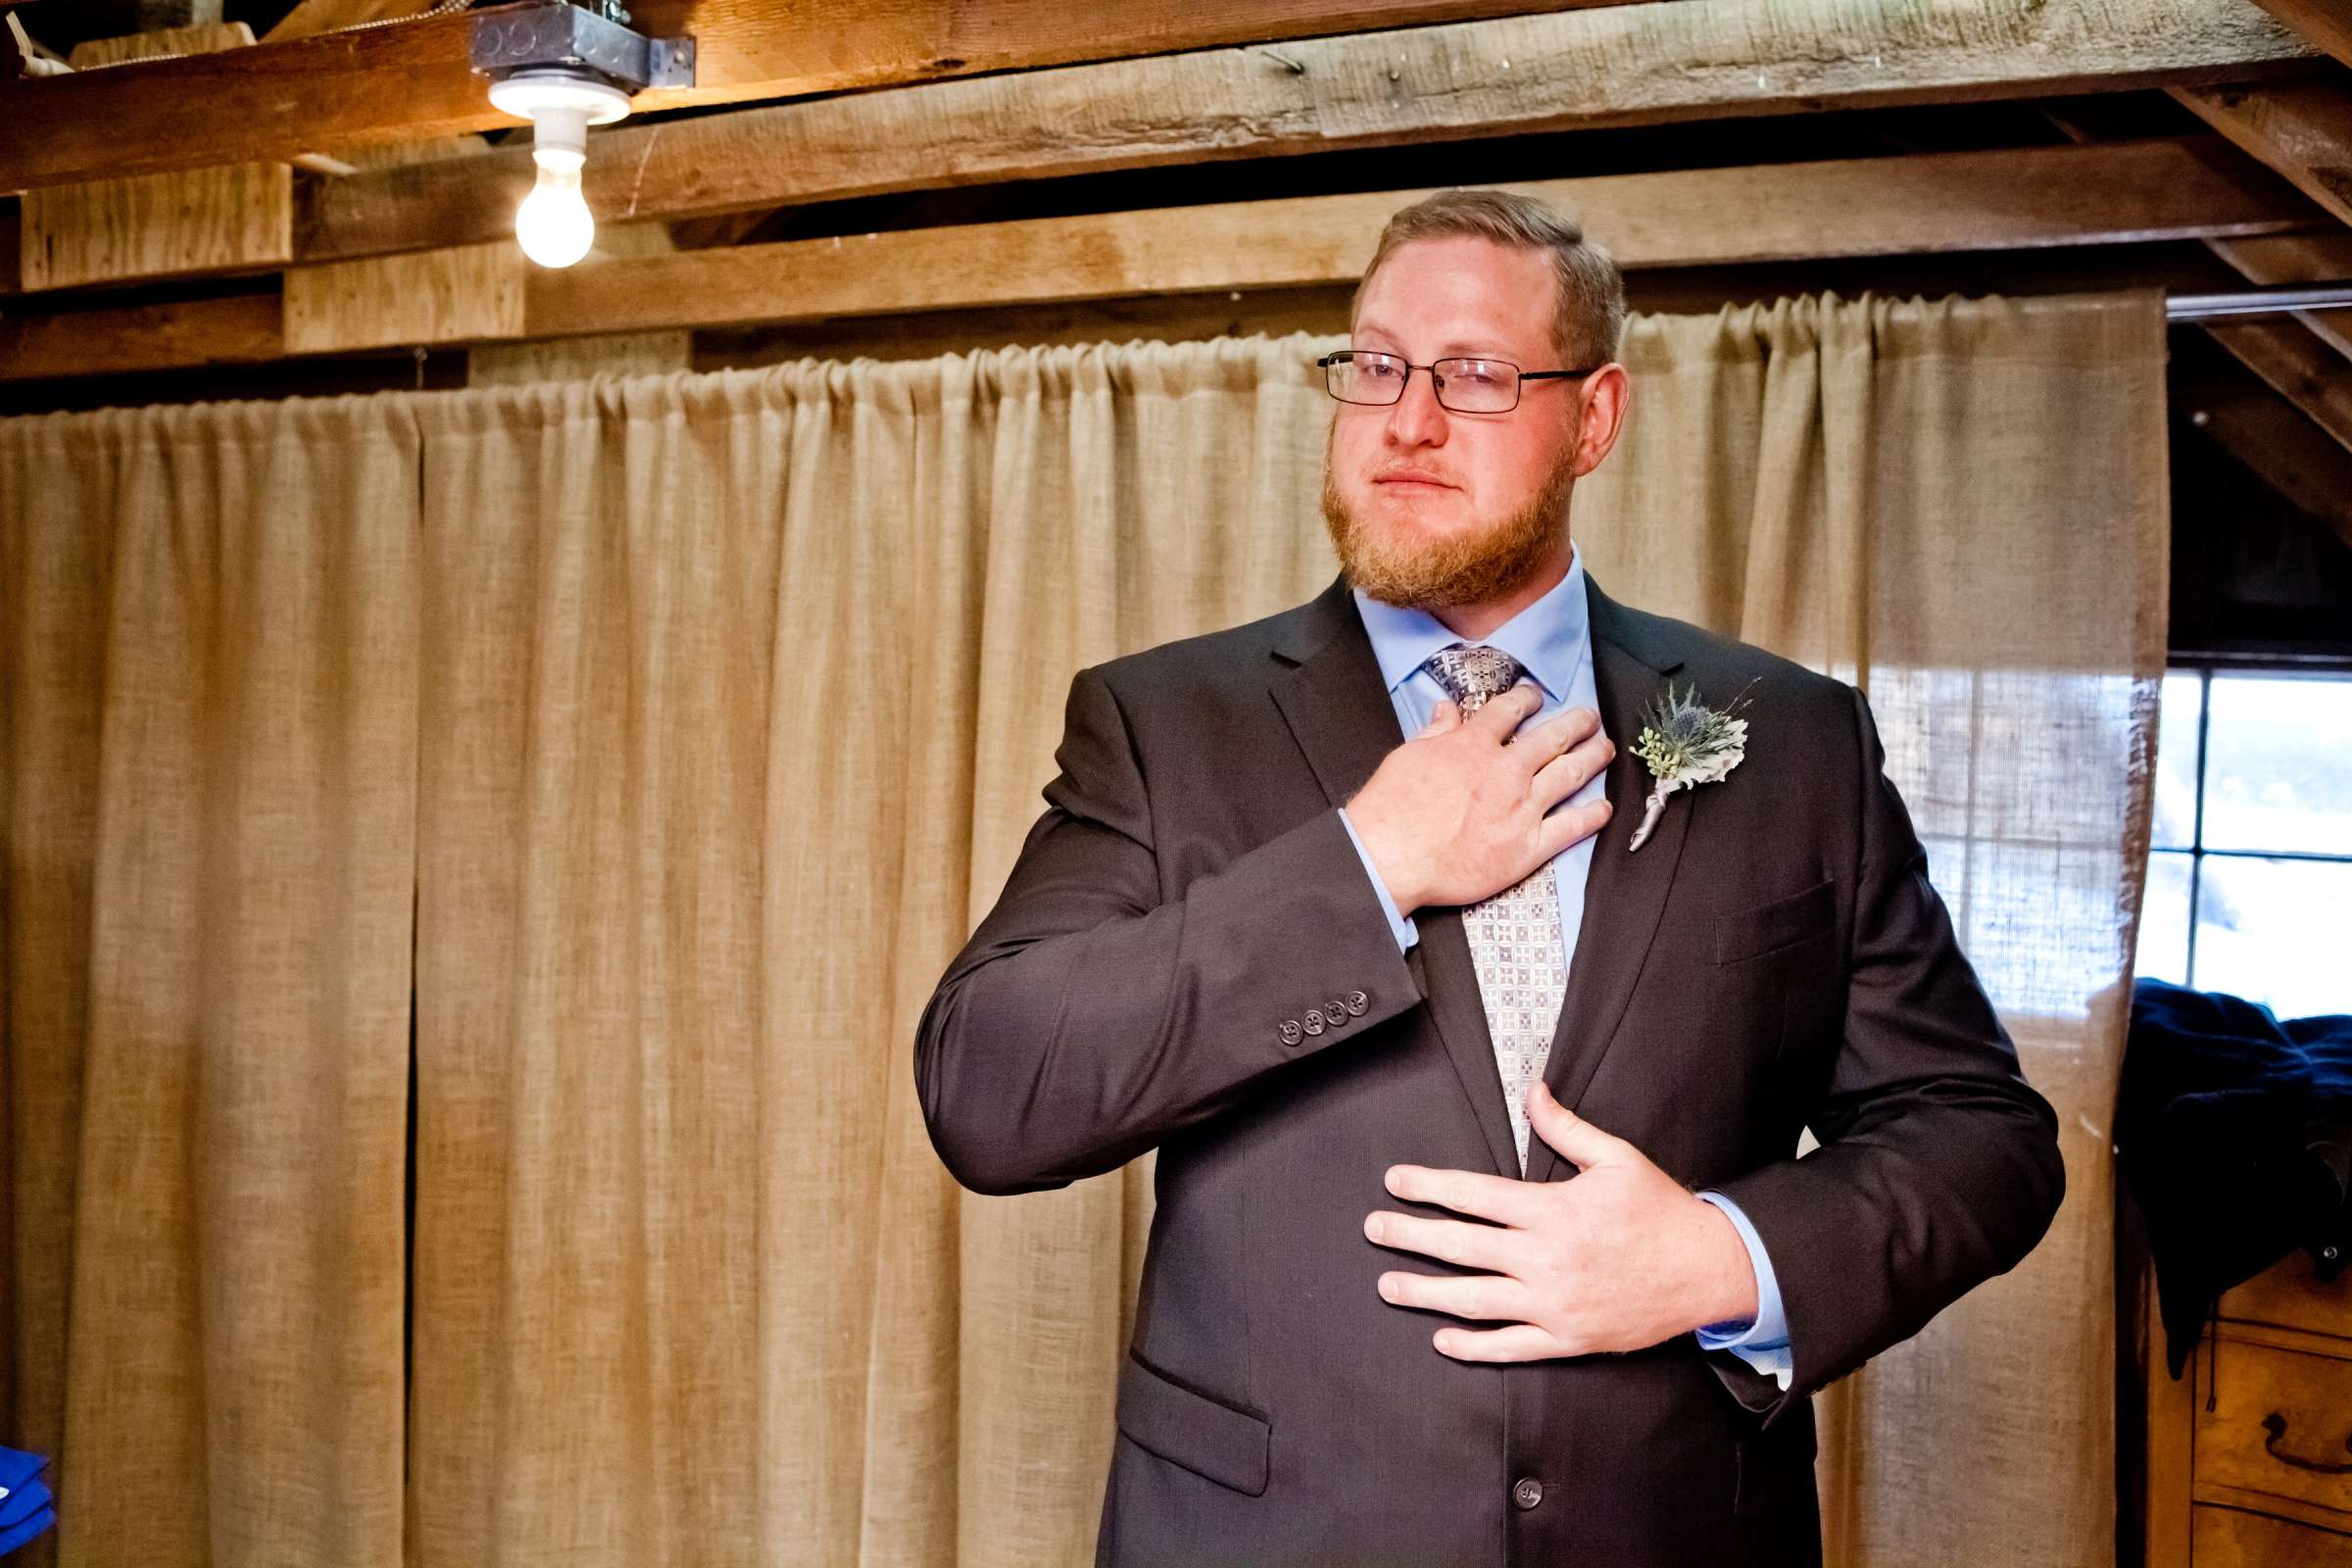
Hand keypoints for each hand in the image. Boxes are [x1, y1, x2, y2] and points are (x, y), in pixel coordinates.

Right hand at [1344, 686, 1612, 915]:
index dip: (1527, 699)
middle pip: (1552, 738)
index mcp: (1473, 745)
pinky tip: (1604, 808)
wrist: (1391, 855)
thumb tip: (1446, 709)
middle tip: (1589, 717)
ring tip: (1605, 748)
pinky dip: (1592, 816)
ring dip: (1592, 757)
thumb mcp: (1408, 755)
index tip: (1535, 697)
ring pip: (1569, 774)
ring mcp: (1521, 808)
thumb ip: (1435, 732)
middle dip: (1575, 723)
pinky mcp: (1528, 847)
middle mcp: (1505, 771)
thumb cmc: (1392, 809)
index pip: (1509, 712)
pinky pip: (1570, 828)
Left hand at [1363, 1084, 1758, 1359]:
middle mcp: (1546, 1259)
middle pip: (1462, 1247)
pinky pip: (1510, 1347)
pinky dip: (1473, 1346)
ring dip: (1425, 1293)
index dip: (1429, 1187)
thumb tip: (1531, 1091)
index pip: (1475, 1195)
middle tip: (1373, 1229)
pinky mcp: (1569, 1339)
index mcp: (1553, 1210)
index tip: (1394, 1182)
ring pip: (1474, 1300)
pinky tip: (1443, 1339)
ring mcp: (1555, 1305)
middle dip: (1411, 1236)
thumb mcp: (1617, 1157)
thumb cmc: (1660, 1211)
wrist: (1708, 1271)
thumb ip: (1566, 1126)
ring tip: (1389, 1285)